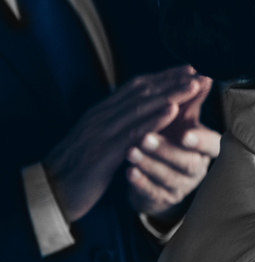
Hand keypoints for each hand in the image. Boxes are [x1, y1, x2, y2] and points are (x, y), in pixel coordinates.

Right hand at [43, 66, 206, 223]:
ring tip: (193, 85)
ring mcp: (101, 133)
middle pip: (141, 92)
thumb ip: (115, 127)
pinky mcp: (103, 152)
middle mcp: (101, 117)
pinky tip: (173, 112)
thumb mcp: (97, 142)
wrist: (49, 191)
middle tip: (199, 71)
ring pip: (139, 107)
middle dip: (172, 81)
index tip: (187, 69)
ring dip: (169, 94)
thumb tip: (138, 116)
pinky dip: (154, 119)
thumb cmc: (77, 169)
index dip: (163, 77)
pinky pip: (132, 132)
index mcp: (100, 114)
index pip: (135, 88)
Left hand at [126, 75, 221, 218]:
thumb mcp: (183, 122)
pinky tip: (128, 172)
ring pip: (167, 178)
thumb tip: (203, 76)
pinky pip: (151, 193)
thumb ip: (191, 101)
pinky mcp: (161, 198)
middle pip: (187, 162)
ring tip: (130, 151)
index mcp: (207, 149)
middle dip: (166, 150)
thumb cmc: (173, 140)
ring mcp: (180, 186)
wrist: (160, 175)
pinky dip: (140, 182)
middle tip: (145, 138)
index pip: (212, 145)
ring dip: (149, 163)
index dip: (200, 140)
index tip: (185, 133)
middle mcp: (197, 169)